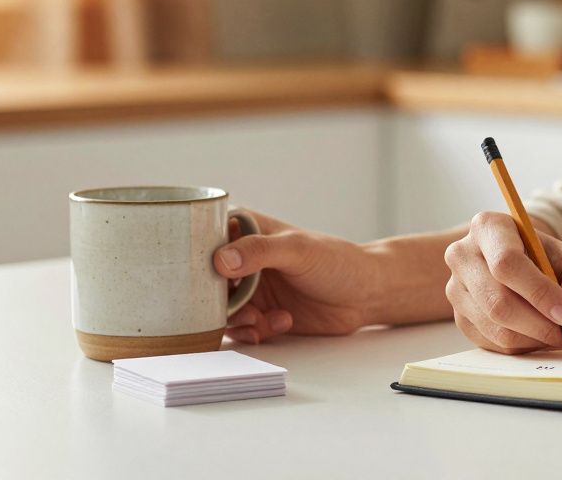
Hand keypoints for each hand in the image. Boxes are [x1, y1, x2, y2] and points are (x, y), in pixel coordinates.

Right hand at [212, 210, 374, 343]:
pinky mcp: (260, 313)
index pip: (203, 240)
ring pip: (220, 309)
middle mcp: (242, 259)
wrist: (365, 294)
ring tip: (259, 320)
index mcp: (246, 231)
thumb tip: (221, 260)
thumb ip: (260, 252)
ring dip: (236, 319)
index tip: (200, 278)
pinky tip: (280, 323)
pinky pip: (240, 328)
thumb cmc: (337, 261)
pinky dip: (253, 331)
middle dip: (215, 300)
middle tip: (238, 308)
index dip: (195, 260)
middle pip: (205, 281)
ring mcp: (250, 288)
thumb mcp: (298, 250)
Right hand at [444, 211, 561, 353]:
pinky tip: (537, 335)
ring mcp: (456, 288)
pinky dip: (521, 346)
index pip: (507, 263)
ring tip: (556, 334)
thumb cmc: (547, 258)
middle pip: (498, 301)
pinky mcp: (459, 316)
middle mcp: (463, 254)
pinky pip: (491, 343)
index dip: (539, 292)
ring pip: (495, 327)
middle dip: (539, 324)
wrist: (525, 268)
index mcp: (488, 227)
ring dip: (532, 338)